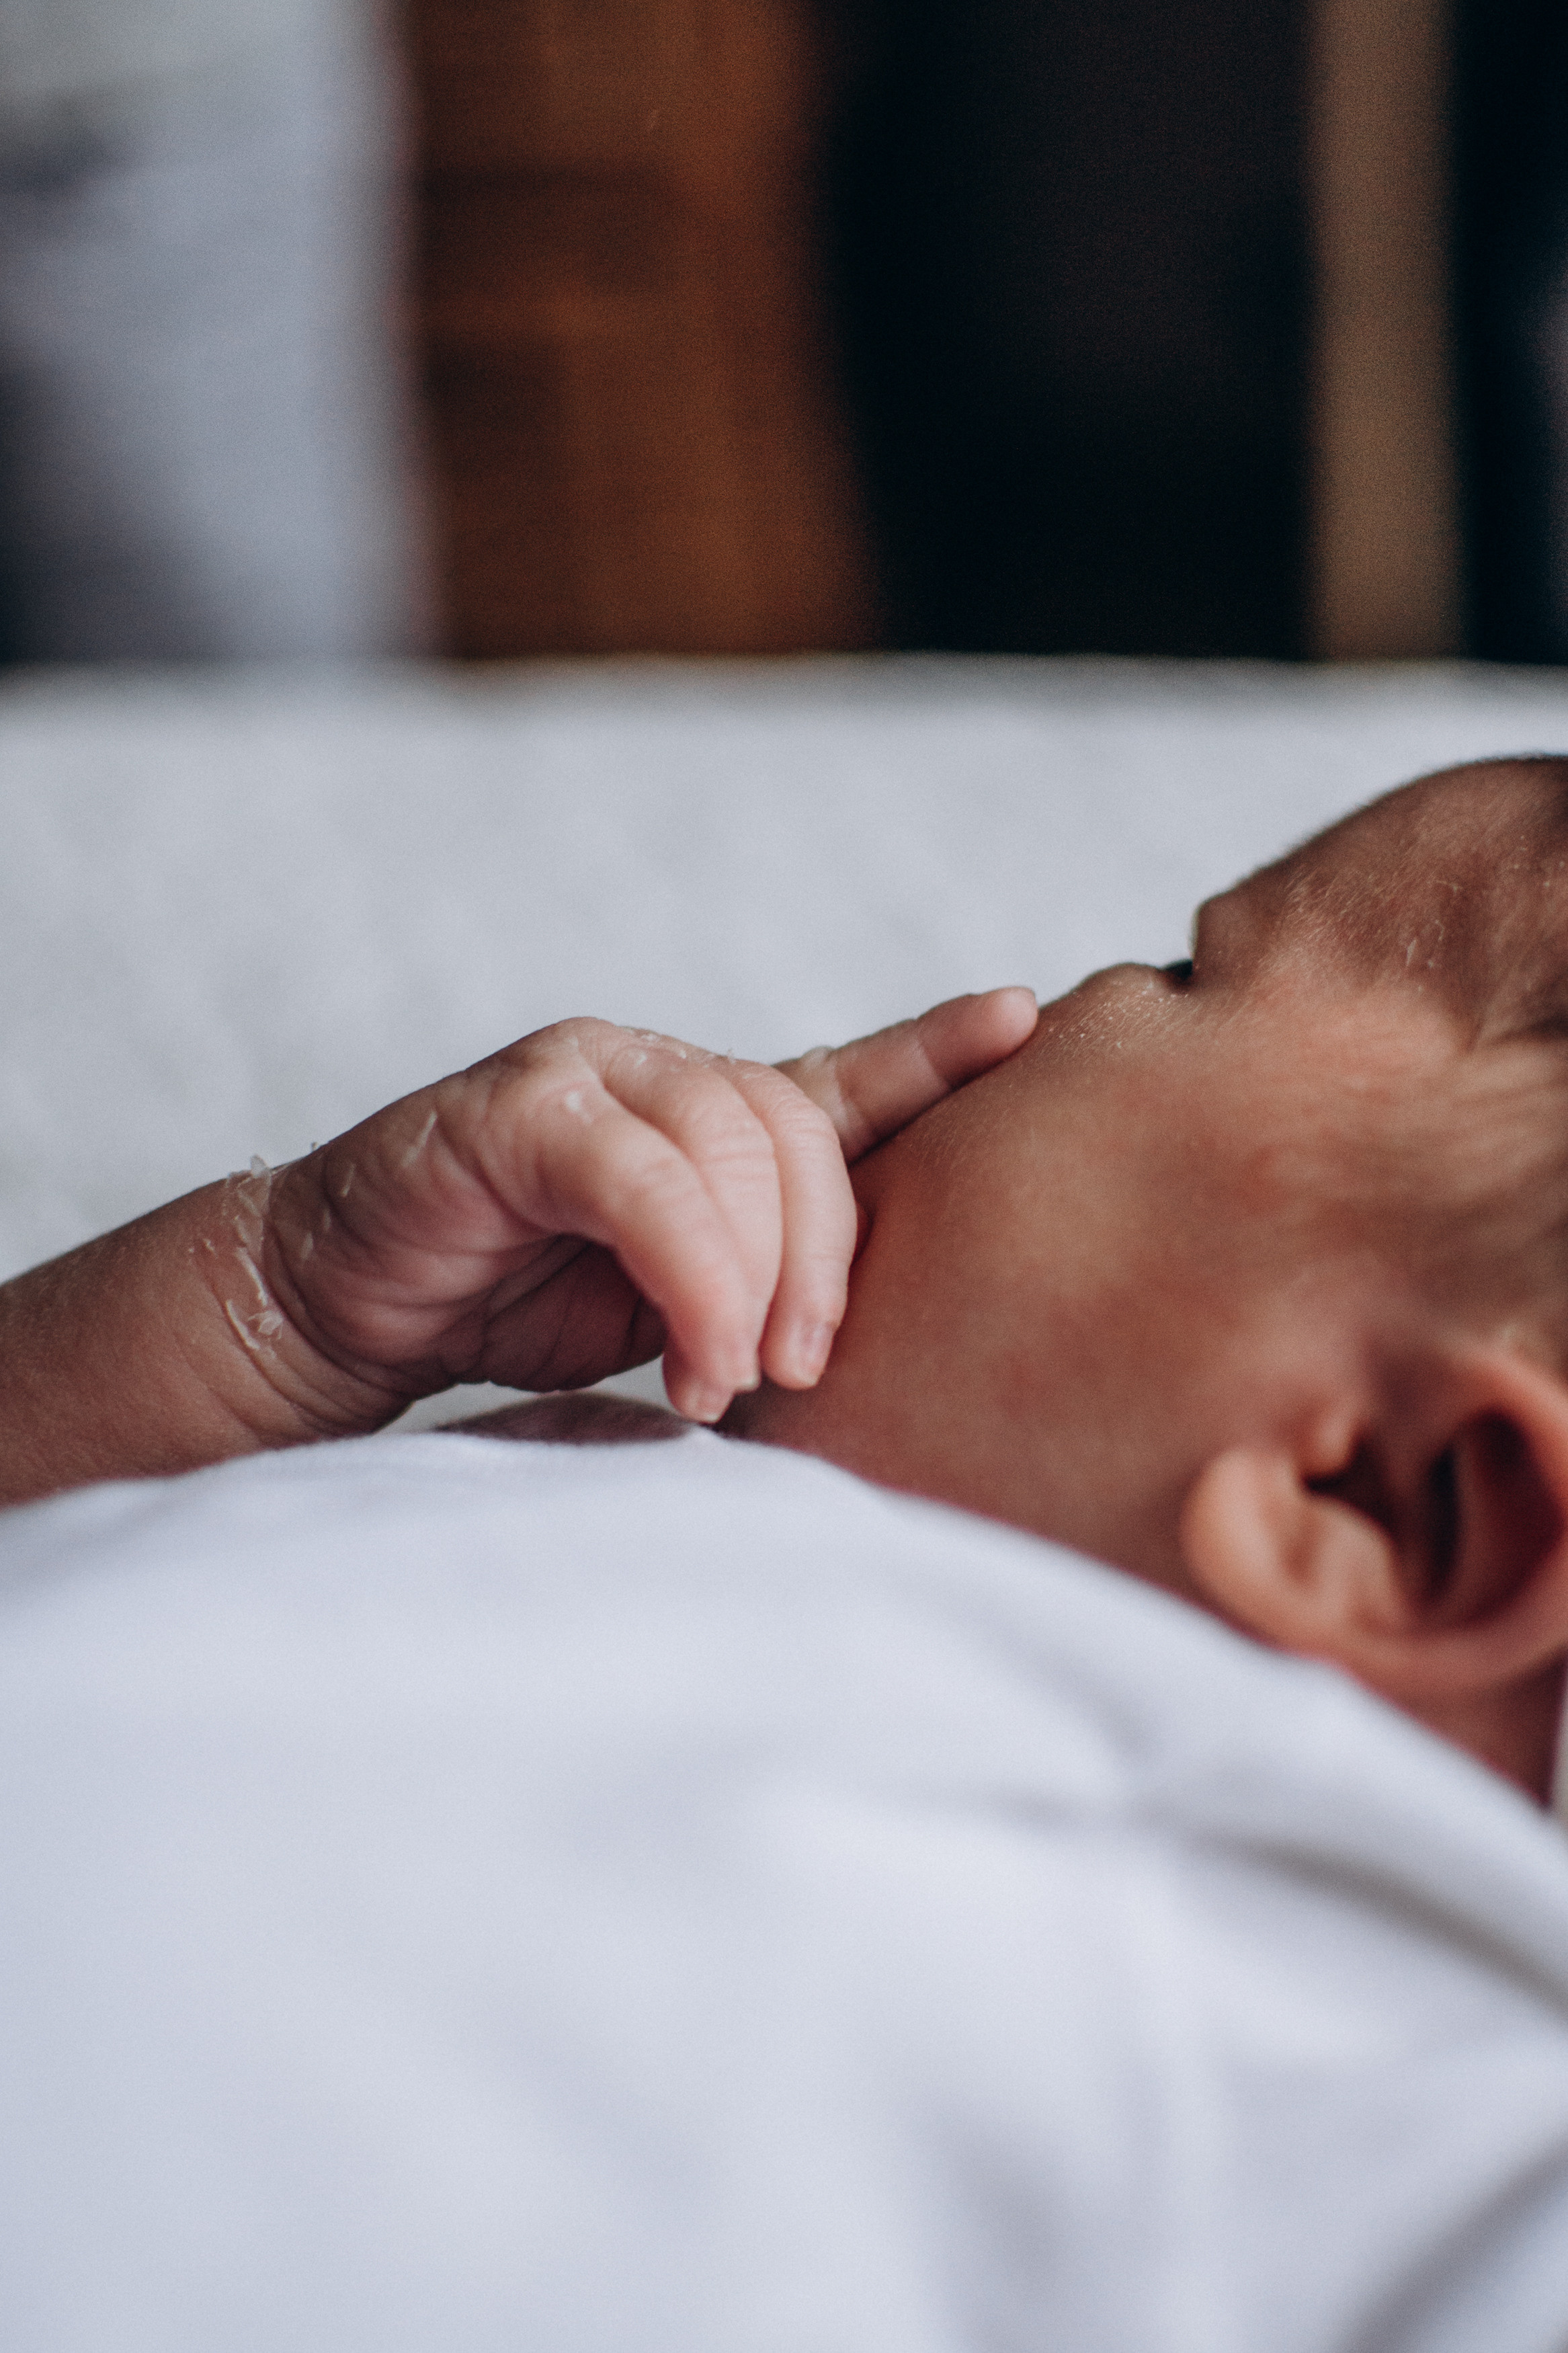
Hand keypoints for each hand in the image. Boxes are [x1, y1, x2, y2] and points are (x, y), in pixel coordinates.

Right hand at [255, 989, 1036, 1426]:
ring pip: (731, 1140)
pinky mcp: (513, 1110)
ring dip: (753, 1280)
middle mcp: (656, 1071)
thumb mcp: (667, 1301)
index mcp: (707, 1114)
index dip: (932, 1049)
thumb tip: (852, 1347)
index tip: (1025, 1021)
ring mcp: (584, 1074)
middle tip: (803, 1367)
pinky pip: (641, 1175)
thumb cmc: (510, 1304)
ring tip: (729, 1382)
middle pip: (799, 1125)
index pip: (839, 1078)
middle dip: (825, 1257)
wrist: (342, 1309)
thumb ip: (754, 1283)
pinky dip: (687, 1273)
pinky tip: (688, 1359)